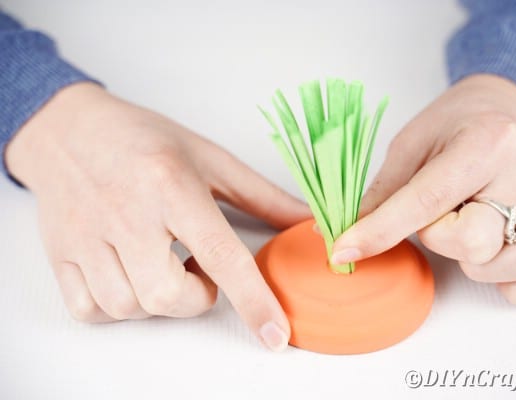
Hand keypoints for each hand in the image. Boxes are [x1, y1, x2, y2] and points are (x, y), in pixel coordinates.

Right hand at [6, 82, 309, 349]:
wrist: (69, 128)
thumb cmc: (144, 139)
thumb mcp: (209, 158)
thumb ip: (262, 196)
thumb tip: (306, 224)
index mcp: (171, 185)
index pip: (220, 253)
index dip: (252, 298)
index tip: (274, 332)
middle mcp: (127, 213)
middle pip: (167, 294)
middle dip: (196, 297)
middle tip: (197, 268)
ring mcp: (88, 236)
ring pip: (128, 307)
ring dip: (158, 300)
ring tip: (161, 264)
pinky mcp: (61, 253)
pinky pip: (89, 309)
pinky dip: (117, 307)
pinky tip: (129, 275)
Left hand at [331, 74, 515, 305]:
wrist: (503, 109)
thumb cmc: (454, 125)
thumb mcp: (410, 145)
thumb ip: (384, 192)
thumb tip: (344, 234)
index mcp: (487, 143)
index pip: (427, 202)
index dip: (380, 231)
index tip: (345, 250)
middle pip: (474, 242)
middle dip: (439, 239)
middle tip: (437, 215)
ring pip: (514, 265)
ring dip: (475, 262)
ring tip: (465, 229)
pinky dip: (514, 282)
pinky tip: (492, 260)